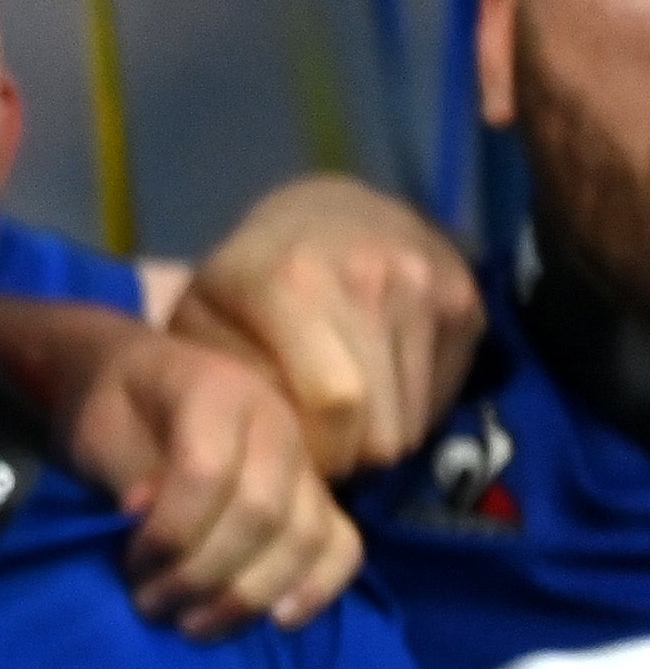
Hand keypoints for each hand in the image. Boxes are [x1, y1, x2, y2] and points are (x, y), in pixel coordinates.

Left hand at [48, 316, 362, 634]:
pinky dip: (316, 589)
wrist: (140, 389)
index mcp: (218, 391)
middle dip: (202, 575)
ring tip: (192, 627)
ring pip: (304, 538)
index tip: (130, 567)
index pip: (207, 473)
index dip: (168, 534)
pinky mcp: (322, 500)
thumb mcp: (98, 432)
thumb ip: (126, 473)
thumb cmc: (112, 414)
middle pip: (261, 514)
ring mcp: (306, 461)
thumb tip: (141, 515)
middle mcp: (276, 421)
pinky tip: (278, 623)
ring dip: (246, 595)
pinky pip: (343, 547)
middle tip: (152, 607)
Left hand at [170, 173, 478, 479]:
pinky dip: (411, 409)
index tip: (296, 456)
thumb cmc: (246, 280)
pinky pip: (443, 395)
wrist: (328, 212)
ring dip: (381, 435)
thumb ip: (212, 383)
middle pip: (383, 425)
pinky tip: (377, 386)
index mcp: (295, 281)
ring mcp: (430, 285)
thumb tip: (238, 453)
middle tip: (321, 445)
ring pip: (415, 420)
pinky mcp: (468, 301)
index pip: (335, 402)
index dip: (319, 450)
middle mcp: (374, 276)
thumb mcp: (201, 321)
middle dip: (350, 456)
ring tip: (344, 416)